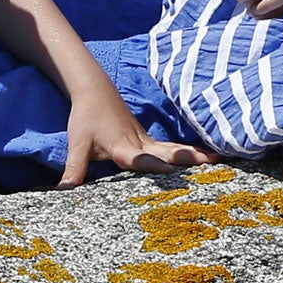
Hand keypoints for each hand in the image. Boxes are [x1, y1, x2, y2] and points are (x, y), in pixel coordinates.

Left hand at [58, 87, 211, 188]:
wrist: (94, 90)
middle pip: (167, 152)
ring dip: (195, 154)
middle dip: (189, 159)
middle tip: (213, 163)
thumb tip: (63, 191)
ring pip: (174, 148)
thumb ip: (74, 169)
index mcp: (123, 148)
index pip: (141, 160)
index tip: (172, 172)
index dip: (155, 166)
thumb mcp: (77, 145)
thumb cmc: (85, 118)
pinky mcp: (148, 139)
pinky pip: (170, 147)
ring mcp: (146, 140)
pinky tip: (205, 155)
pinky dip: (188, 151)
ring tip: (219, 159)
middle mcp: (139, 143)